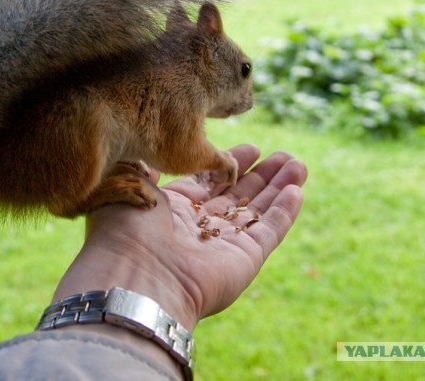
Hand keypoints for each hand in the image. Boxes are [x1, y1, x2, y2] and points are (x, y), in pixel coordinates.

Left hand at [52, 145, 306, 331]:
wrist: (135, 277)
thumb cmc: (125, 230)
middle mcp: (201, 227)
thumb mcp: (129, 186)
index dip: (231, 164)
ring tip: (299, 165)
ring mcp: (225, 245)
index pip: (210, 183)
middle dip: (263, 174)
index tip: (252, 147)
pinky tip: (297, 190)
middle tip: (285, 155)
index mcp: (173, 210)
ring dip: (280, 187)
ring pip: (260, 210)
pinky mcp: (246, 259)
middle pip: (240, 196)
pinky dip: (285, 212)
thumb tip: (144, 153)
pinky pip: (270, 231)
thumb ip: (145, 169)